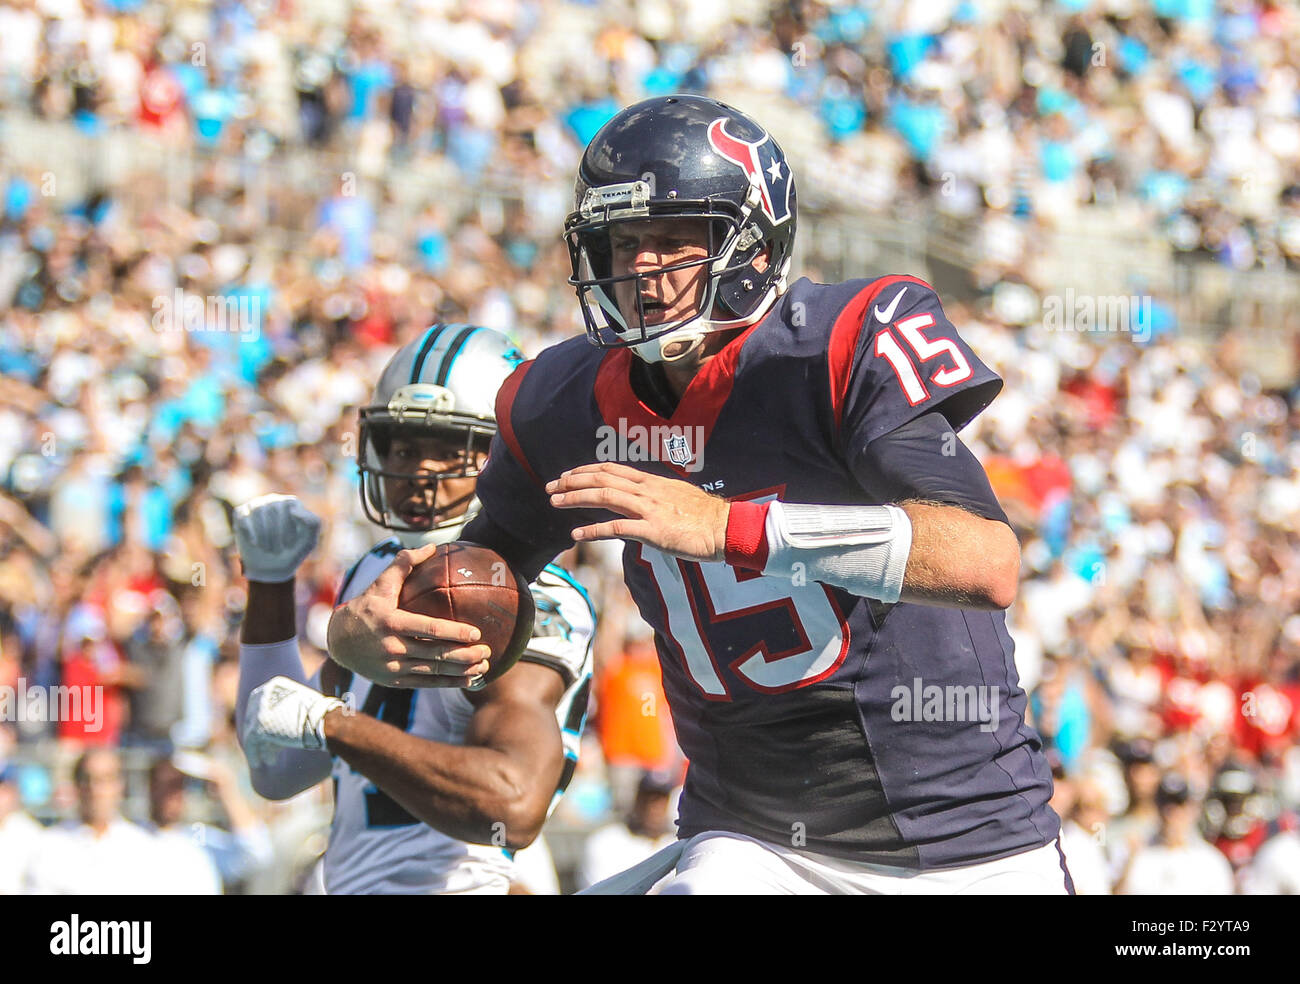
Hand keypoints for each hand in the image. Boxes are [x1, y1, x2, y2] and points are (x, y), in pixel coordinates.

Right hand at [233, 494, 320, 583]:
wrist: (273, 566)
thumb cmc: (293, 550)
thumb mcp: (309, 540)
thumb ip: (312, 523)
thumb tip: (294, 510)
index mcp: (292, 503)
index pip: (289, 505)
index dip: (288, 527)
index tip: (290, 545)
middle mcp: (274, 500)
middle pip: (273, 508)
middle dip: (275, 532)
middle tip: (277, 550)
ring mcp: (256, 505)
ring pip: (258, 511)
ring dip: (263, 534)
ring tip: (267, 549)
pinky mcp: (241, 513)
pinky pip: (243, 516)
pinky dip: (249, 531)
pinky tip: (255, 543)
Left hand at [242, 676, 343, 765]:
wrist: (324, 720)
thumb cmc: (322, 713)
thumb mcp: (303, 704)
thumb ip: (289, 709)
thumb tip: (285, 723)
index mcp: (275, 685)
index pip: (262, 704)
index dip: (263, 720)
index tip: (268, 734)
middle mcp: (264, 694)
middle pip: (255, 718)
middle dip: (261, 735)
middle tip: (269, 749)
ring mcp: (259, 710)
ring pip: (252, 731)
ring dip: (260, 747)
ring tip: (269, 760)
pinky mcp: (258, 727)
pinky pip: (251, 743)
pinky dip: (254, 754)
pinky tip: (260, 763)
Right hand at [327, 543, 492, 687]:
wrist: (338, 641)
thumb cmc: (365, 608)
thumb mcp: (380, 584)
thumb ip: (404, 564)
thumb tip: (432, 547)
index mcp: (391, 622)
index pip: (428, 628)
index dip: (453, 631)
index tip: (476, 632)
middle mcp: (392, 647)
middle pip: (435, 653)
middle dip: (464, 654)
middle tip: (487, 650)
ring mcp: (393, 667)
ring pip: (433, 671)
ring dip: (461, 670)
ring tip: (484, 665)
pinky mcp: (395, 681)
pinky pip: (427, 683)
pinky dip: (449, 683)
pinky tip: (469, 679)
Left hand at [546, 462, 729, 562]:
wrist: (727, 529)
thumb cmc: (705, 517)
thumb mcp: (677, 498)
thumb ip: (655, 497)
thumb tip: (639, 500)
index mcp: (652, 482)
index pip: (611, 469)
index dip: (585, 471)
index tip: (567, 476)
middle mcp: (647, 491)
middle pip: (602, 479)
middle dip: (572, 481)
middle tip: (550, 487)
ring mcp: (650, 510)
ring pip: (604, 497)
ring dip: (575, 498)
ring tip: (555, 502)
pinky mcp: (653, 531)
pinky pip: (617, 528)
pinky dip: (593, 530)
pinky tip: (576, 534)